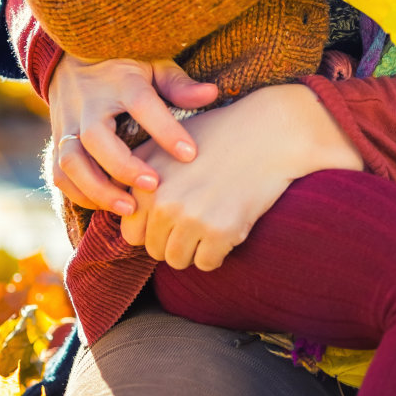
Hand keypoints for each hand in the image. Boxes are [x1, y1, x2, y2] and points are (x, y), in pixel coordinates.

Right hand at [48, 56, 216, 215]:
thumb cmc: (126, 65)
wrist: (73, 58)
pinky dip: (79, 193)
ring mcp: (68, 123)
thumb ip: (178, 84)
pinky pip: (59, 173)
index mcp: (121, 81)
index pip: (142, 104)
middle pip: (95, 138)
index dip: (165, 130)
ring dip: (97, 189)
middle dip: (123, 167)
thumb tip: (211, 94)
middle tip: (154, 186)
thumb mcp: (155, 64)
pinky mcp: (57, 140)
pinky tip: (106, 205)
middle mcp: (89, 103)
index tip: (190, 154)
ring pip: (70, 161)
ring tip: (129, 209)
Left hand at [120, 83, 362, 270]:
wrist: (270, 131)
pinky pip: (206, 263)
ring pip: (177, 260)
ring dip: (194, 248)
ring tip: (212, 222)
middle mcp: (162, 201)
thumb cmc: (220, 134)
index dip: (153, 227)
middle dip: (175, 239)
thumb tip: (125, 212)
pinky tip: (229, 226)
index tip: (174, 215)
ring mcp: (191, 217)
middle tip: (199, 217)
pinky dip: (218, 252)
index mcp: (144, 181)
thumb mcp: (168, 142)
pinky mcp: (220, 230)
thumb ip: (140, 174)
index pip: (131, 233)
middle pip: (154, 249)